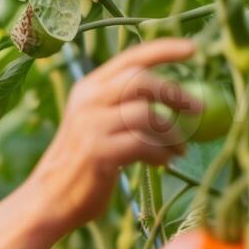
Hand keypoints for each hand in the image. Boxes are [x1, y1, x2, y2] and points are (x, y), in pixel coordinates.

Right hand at [31, 37, 201, 229]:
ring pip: (146, 114)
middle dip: (175, 94)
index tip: (193, 49)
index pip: (130, 58)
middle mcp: (88, 101)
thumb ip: (124, 107)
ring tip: (179, 149)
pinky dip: (161, 154)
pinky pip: (143, 144)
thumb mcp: (98, 125)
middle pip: (142, 81)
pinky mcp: (98, 152)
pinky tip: (165, 163)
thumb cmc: (83, 164)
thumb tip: (176, 99)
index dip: (164, 50)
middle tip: (197, 110)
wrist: (51, 199)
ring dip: (172, 132)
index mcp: (88, 88)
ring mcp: (91, 125)